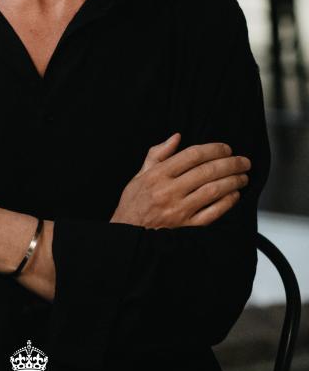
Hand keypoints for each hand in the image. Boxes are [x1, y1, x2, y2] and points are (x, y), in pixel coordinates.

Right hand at [110, 133, 250, 227]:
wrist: (127, 233)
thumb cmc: (134, 202)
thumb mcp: (140, 174)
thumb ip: (158, 154)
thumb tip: (176, 137)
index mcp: (158, 175)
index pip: (192, 155)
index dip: (213, 149)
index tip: (226, 148)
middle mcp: (169, 191)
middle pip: (206, 172)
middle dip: (230, 164)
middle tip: (244, 161)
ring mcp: (179, 210)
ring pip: (212, 191)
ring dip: (232, 182)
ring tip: (243, 176)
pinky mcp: (186, 227)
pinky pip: (211, 213)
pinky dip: (226, 203)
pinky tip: (234, 195)